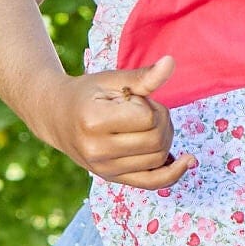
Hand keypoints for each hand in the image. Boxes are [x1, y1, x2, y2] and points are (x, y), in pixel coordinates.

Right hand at [50, 56, 194, 190]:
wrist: (57, 117)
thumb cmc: (87, 94)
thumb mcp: (112, 80)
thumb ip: (143, 76)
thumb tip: (171, 63)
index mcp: (93, 121)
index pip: (148, 118)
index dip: (150, 104)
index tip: (135, 99)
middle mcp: (97, 150)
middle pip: (156, 141)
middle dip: (161, 120)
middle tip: (145, 109)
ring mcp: (104, 169)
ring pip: (159, 159)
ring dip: (163, 138)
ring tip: (144, 125)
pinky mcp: (112, 178)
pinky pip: (152, 183)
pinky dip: (173, 174)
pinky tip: (187, 161)